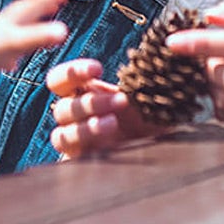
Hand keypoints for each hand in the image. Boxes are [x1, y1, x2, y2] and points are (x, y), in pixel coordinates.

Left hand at [0, 0, 68, 90]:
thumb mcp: (15, 42)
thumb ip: (38, 36)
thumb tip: (63, 30)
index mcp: (10, 19)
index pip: (34, 4)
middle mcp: (3, 26)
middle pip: (26, 13)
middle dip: (42, 8)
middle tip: (57, 4)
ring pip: (17, 31)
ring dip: (31, 29)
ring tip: (40, 29)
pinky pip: (6, 52)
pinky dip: (15, 54)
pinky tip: (14, 64)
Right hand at [46, 58, 162, 158]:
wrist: (164, 160)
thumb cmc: (152, 123)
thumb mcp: (147, 99)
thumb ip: (140, 82)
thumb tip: (151, 60)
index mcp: (84, 96)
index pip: (60, 80)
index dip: (73, 72)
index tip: (98, 69)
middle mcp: (75, 119)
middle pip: (61, 107)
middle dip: (91, 103)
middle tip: (121, 101)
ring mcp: (76, 143)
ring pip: (60, 133)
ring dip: (86, 127)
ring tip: (113, 124)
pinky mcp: (80, 163)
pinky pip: (68, 155)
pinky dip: (85, 143)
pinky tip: (109, 142)